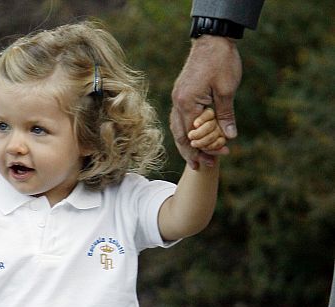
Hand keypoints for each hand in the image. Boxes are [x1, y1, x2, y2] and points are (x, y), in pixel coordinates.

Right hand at [171, 36, 241, 166]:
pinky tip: (192, 139)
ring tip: (195, 159)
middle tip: (202, 167)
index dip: (206, 148)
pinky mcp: (181, 95)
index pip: (194, 135)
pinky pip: (179, 120)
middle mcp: (178, 103)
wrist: (212, 39)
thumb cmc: (221, 61)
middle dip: (192, 153)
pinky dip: (185, 132)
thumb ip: (225, 114)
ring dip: (186, 146)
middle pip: (181, 136)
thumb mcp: (227, 89)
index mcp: (188, 103)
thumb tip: (229, 136)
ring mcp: (178, 99)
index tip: (220, 155)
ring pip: (178, 130)